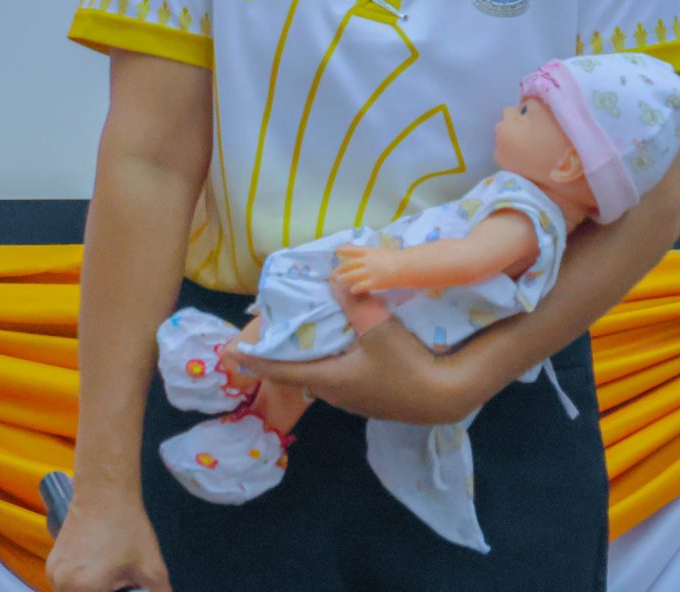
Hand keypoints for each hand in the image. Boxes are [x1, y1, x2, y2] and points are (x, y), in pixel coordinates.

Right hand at [46, 492, 169, 591]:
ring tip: (111, 571)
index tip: (128, 588)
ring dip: (94, 590)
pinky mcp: (51, 565)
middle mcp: (61, 584)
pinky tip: (99, 567)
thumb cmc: (127, 527)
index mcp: (83, 588)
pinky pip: (68, 585)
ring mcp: (53, 574)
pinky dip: (82, 584)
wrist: (104, 492)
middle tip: (121, 581)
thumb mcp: (151, 567)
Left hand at [228, 305, 480, 423]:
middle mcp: (337, 394)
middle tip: (272, 338)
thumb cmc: (407, 365)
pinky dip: (333, 361)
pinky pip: (342, 378)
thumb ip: (355, 302)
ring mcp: (355, 400)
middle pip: (301, 374)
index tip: (235, 355)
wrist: (445, 396)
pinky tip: (343, 348)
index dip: (258, 361)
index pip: (282, 371)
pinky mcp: (372, 398)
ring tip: (305, 338)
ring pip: (323, 376)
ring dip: (311, 359)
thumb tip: (334, 279)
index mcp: (329, 379)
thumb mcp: (379, 328)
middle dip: (284, 357)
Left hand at [333, 244, 399, 293]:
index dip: (344, 250)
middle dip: (341, 269)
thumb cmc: (397, 257)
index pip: (353, 249)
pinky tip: (352, 290)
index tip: (337, 250)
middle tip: (334, 272)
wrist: (404, 266)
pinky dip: (355, 288)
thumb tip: (369, 255)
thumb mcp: (382, 251)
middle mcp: (366, 261)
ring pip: (351, 276)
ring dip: (344, 278)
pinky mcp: (372, 283)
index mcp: (369, 251)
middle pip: (349, 265)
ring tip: (339, 281)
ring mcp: (368, 272)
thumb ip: (374, 253)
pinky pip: (360, 286)